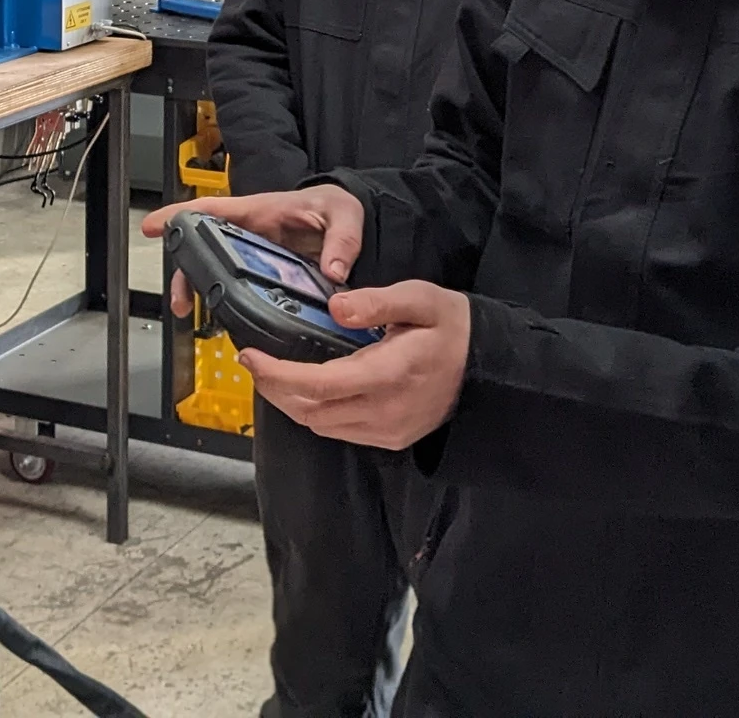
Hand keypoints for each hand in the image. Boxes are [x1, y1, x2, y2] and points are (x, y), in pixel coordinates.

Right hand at [141, 184, 366, 317]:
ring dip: (199, 288)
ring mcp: (255, 253)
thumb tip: (332, 271)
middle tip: (179, 298)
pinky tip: (221, 318)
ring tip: (189, 312)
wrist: (347, 219)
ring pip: (216, 269)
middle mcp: (250, 232)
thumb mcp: (343, 214)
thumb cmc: (337, 206)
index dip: (179, 216)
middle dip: (184, 270)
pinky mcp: (267, 273)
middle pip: (204, 247)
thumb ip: (341, 240)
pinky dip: (225, 300)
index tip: (153, 226)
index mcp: (260, 211)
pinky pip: (238, 285)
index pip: (213, 210)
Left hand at [240, 280, 472, 450]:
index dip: (277, 375)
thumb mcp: (420, 299)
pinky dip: (316, 412)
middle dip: (275, 388)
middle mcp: (383, 411)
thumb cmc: (452, 327)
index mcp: (388, 374)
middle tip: (256, 361)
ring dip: (292, 402)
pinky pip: (340, 431)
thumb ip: (376, 302)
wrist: (488, 367)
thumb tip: (334, 307)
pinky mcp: (391, 439)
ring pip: (321, 426)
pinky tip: (310, 389)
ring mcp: (387, 431)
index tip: (250, 356)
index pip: (317, 384)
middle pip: (310, 411)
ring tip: (275, 373)